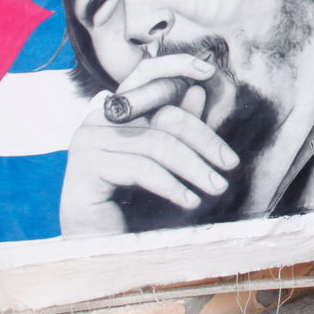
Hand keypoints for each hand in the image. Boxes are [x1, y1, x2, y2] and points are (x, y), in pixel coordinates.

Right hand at [59, 54, 239, 236]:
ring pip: (157, 143)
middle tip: (229, 164)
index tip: (208, 71)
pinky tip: (188, 200)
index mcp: (116, 112)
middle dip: (203, 140)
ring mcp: (88, 140)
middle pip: (163, 115)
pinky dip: (171, 184)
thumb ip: (178, 129)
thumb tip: (197, 92)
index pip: (144, 74)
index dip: (175, 66)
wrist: (98, 248)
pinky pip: (140, 167)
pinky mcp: (84, 165)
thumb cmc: (131, 205)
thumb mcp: (164, 163)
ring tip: (215, 187)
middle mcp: (98, 119)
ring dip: (194, 168)